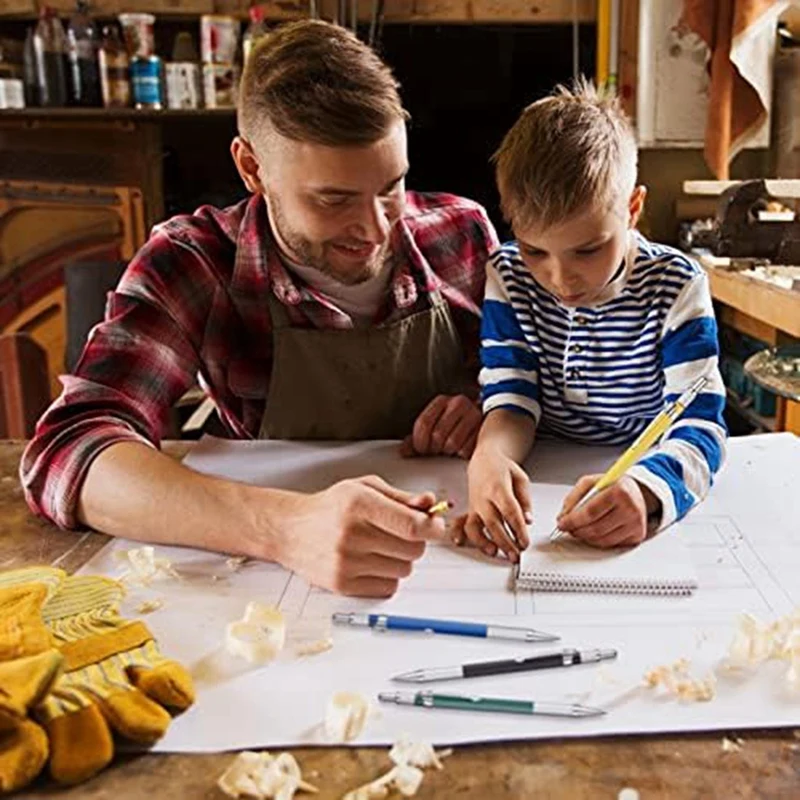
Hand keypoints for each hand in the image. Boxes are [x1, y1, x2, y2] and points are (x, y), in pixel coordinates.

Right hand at [265, 475, 444, 596]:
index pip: (412, 525)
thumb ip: (401, 497)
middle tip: (400, 533)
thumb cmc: (330, 507)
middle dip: (415, 541)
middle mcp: (352, 534)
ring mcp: (346, 562)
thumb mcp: (365, 488)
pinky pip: (389, 587)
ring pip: (404, 570)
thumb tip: (431, 505)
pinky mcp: (342, 585)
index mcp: (359, 503)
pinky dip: (387, 576)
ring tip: (379, 546)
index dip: (432, 527)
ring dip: (400, 559)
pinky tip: (371, 562)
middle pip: (414, 550)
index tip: (435, 526)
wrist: (290, 530)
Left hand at [400, 395, 480, 459]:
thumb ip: (417, 437)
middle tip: (436, 450)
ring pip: (452, 443)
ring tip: (449, 448)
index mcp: (441, 401)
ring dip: (448, 451)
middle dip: (434, 448)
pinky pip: (466, 449)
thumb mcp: (434, 424)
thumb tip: (404, 451)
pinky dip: (461, 453)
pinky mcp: (485, 428)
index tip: (421, 449)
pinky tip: (461, 448)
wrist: (481, 416)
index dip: (419, 442)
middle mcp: (458, 403)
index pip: (424, 423)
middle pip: (437, 435)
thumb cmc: (454, 423)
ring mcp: (473, 414)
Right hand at [462, 446, 531, 561]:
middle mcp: (483, 498)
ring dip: (483, 542)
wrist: (483, 460)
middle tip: (516, 555)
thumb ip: (525, 500)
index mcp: (498, 487)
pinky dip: (458, 534)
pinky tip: (461, 543)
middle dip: (505, 542)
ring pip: (474, 527)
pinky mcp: (469, 511)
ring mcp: (474, 505)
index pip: (509, 511)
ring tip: (494, 553)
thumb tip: (528, 520)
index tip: (525, 542)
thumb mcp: (520, 478)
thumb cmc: (501, 469)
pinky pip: (460, 524)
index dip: (518, 529)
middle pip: (493, 523)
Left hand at [557, 474, 659, 547]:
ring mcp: (635, 524)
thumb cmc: (612, 486)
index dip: (573, 520)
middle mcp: (630, 508)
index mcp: (619, 491)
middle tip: (567, 527)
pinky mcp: (637, 535)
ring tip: (578, 529)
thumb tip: (563, 517)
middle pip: (596, 528)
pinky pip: (610, 544)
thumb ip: (574, 497)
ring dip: (585, 537)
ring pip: (602, 540)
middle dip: (576, 530)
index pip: (591, 512)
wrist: (636, 492)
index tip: (561, 523)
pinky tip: (592, 532)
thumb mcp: (591, 483)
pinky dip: (597, 540)